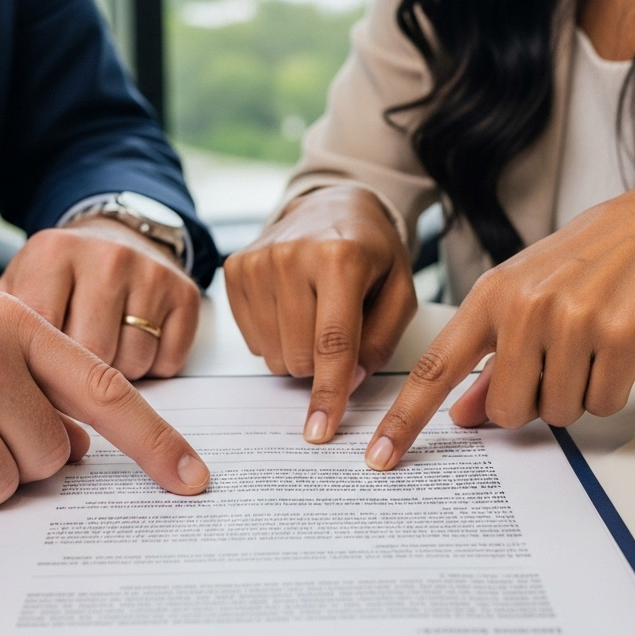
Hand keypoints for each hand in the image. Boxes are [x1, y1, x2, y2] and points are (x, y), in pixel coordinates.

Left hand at [0, 215, 199, 378]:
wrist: (116, 236)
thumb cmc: (60, 277)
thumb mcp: (20, 287)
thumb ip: (0, 331)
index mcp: (54, 253)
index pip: (45, 337)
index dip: (37, 371)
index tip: (33, 376)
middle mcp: (107, 256)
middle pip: (93, 355)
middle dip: (80, 375)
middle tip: (72, 364)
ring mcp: (151, 273)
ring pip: (133, 363)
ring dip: (119, 372)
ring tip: (105, 346)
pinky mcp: (185, 292)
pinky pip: (169, 361)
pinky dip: (154, 365)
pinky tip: (136, 340)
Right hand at [225, 185, 417, 442]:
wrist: (330, 203)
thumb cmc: (371, 252)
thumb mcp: (399, 290)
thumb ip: (382, 339)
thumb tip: (350, 381)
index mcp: (340, 258)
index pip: (333, 342)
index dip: (329, 393)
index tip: (320, 432)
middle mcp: (291, 255)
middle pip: (300, 355)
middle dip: (323, 365)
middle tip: (339, 332)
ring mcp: (257, 261)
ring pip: (272, 353)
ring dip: (298, 352)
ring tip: (316, 314)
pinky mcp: (234, 268)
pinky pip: (252, 340)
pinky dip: (275, 337)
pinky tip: (292, 307)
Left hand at [365, 177, 634, 470]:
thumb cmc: (584, 263)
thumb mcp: (524, 297)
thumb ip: (488, 357)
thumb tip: (461, 415)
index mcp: (490, 295)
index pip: (435, 367)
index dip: (405, 418)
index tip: (380, 455)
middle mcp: (523, 306)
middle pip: (508, 409)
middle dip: (532, 402)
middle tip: (557, 360)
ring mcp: (571, 319)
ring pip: (559, 412)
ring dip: (576, 392)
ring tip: (590, 343)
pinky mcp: (621, 335)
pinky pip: (604, 404)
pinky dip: (612, 388)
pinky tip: (618, 345)